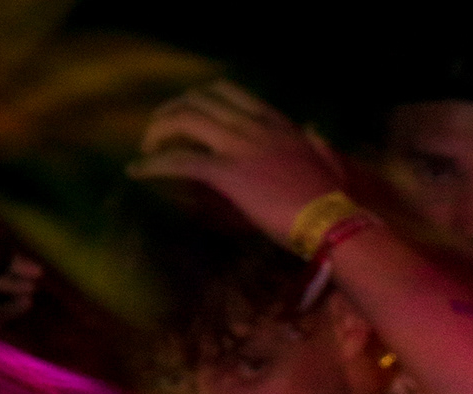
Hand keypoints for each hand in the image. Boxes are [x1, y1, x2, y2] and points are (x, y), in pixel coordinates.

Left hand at [131, 82, 342, 245]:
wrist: (334, 222)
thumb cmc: (334, 201)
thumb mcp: (327, 160)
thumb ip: (316, 143)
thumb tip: (314, 133)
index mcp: (274, 121)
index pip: (226, 91)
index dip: (198, 98)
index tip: (187, 112)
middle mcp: (253, 125)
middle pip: (199, 98)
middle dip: (172, 110)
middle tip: (158, 131)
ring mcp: (239, 146)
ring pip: (185, 119)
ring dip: (159, 131)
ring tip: (146, 148)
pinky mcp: (228, 174)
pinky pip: (181, 160)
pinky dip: (154, 164)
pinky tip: (138, 171)